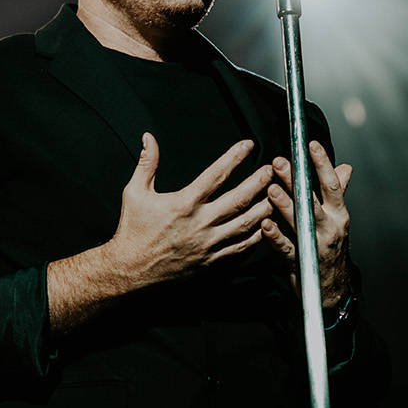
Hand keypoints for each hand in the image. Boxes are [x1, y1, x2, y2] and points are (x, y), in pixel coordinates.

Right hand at [106, 134, 275, 289]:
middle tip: (273, 170)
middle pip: (239, 199)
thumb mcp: (135, 192)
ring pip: (246, 224)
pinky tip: (265, 225)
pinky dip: (256, 236)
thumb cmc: (133, 230)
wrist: (131, 269)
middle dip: (259, 182)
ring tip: (277, 195)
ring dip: (264, 208)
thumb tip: (148, 138)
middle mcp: (200, 223)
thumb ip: (146, 163)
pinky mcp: (211, 261)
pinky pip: (241, 247)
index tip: (248, 145)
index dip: (235, 157)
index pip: (216, 174)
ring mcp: (208, 244)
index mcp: (184, 203)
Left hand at [261, 141, 353, 310]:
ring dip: (285, 205)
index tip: (310, 145)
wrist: (330, 289)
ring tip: (271, 189)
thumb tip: (345, 168)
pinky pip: (286, 247)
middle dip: (296, 180)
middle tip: (279, 162)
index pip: (332, 185)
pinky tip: (266, 225)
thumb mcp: (337, 220)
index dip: (322, 164)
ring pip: (300, 221)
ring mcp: (315, 244)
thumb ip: (337, 194)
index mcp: (339, 214)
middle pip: (312, 200)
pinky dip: (276, 236)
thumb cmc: (329, 248)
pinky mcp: (299, 261)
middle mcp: (330, 227)